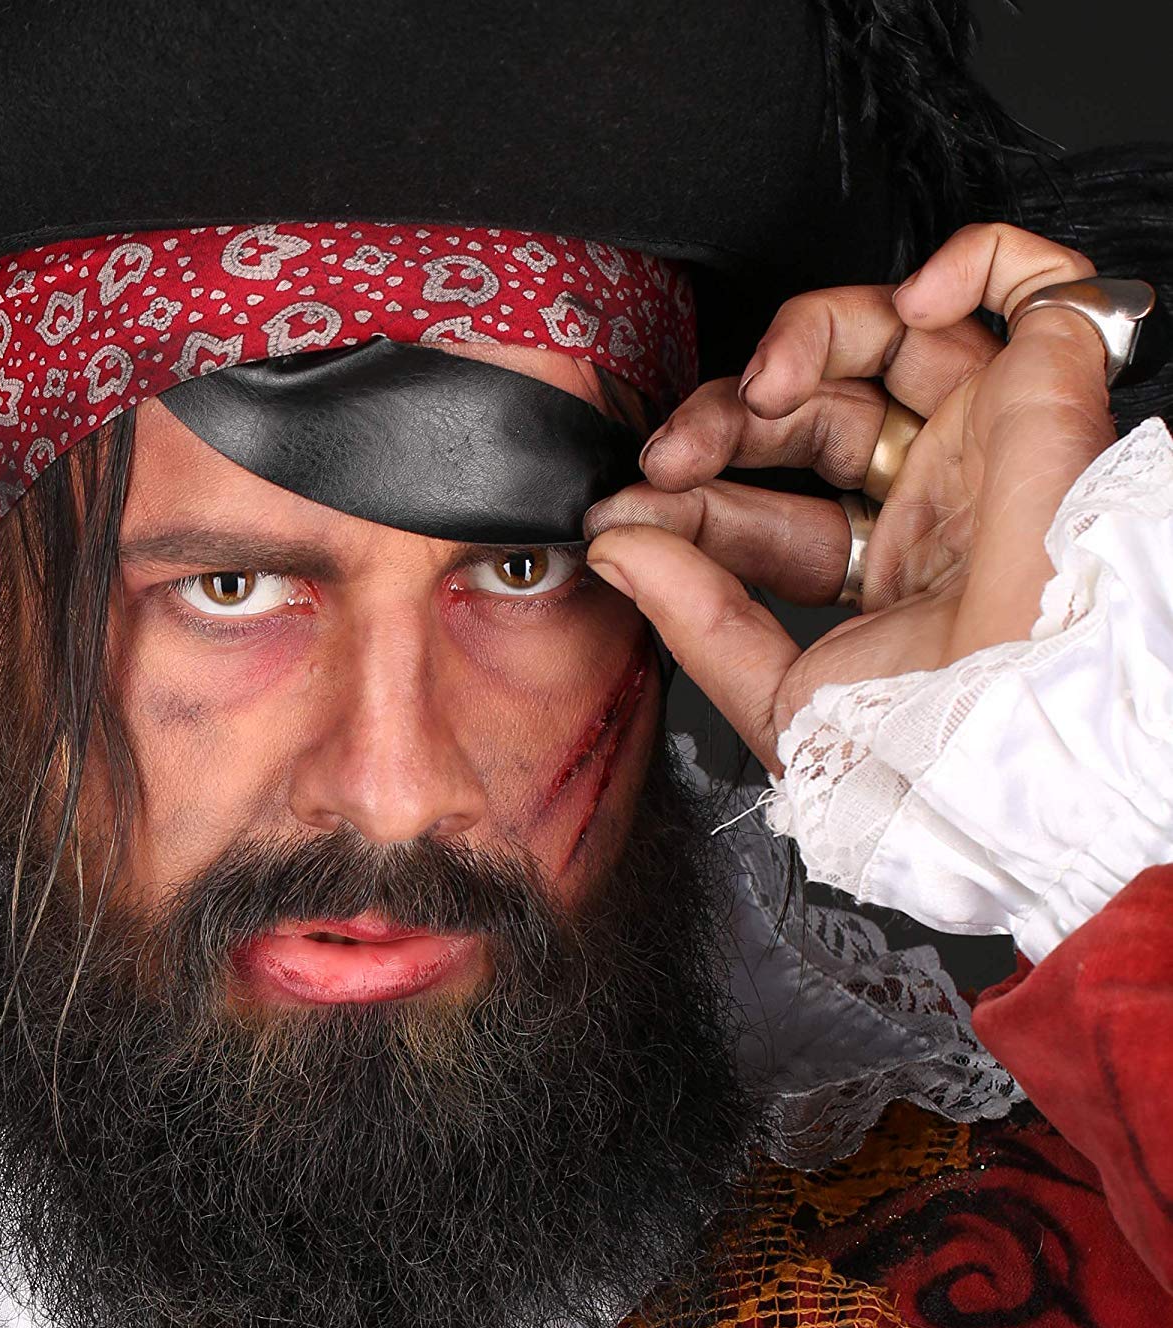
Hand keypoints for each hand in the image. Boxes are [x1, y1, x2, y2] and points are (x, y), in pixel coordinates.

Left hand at [584, 223, 1119, 773]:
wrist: (1028, 727)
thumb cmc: (933, 735)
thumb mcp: (779, 695)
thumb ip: (693, 619)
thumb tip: (615, 554)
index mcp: (882, 573)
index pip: (768, 511)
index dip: (692, 501)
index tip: (625, 512)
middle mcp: (931, 501)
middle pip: (809, 418)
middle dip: (723, 424)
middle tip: (670, 456)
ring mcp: (985, 440)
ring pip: (881, 340)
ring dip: (797, 340)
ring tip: (763, 389)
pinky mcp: (1046, 385)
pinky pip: (1024, 281)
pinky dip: (966, 260)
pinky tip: (904, 307)